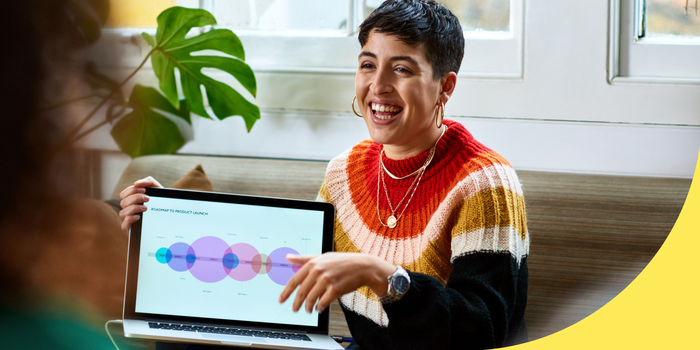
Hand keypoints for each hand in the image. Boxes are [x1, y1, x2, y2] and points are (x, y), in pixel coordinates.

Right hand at [118, 176, 162, 231]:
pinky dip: (130, 219)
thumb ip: (149, 182)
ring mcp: (129, 219)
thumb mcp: (158, 190)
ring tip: (145, 208)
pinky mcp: (131, 229)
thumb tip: (137, 183)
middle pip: (123, 202)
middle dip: (135, 198)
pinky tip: (138, 217)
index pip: (124, 194)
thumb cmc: (161, 203)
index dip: (132, 190)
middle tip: (147, 198)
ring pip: (122, 212)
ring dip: (134, 208)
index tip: (144, 190)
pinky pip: (124, 225)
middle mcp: (129, 209)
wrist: (171, 216)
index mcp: (133, 200)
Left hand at [278, 252, 395, 313]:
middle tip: (294, 309)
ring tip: (308, 310)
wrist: (362, 267)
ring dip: (308, 307)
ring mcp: (327, 280)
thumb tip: (288, 258)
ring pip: (311, 299)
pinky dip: (319, 307)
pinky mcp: (335, 289)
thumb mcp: (322, 256)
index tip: (281, 300)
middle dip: (296, 303)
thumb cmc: (342, 261)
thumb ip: (304, 259)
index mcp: (313, 263)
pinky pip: (323, 302)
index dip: (286, 292)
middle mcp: (318, 271)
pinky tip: (319, 309)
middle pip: (301, 292)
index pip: (294, 280)